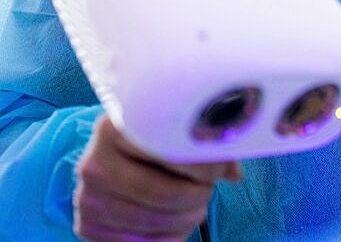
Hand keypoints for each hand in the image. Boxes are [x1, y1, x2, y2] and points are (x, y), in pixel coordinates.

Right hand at [74, 115, 241, 240]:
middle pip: (164, 193)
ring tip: (197, 205)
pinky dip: (169, 238)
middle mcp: (95, 162)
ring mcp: (87, 197)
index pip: (167, 150)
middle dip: (198, 195)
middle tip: (207, 189)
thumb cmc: (150, 139)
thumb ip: (203, 144)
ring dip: (188, 218)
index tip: (218, 167)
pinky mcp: (88, 226)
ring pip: (154, 221)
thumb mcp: (171, 128)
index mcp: (116, 127)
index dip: (202, 164)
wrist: (109, 156)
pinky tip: (179, 224)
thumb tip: (233, 173)